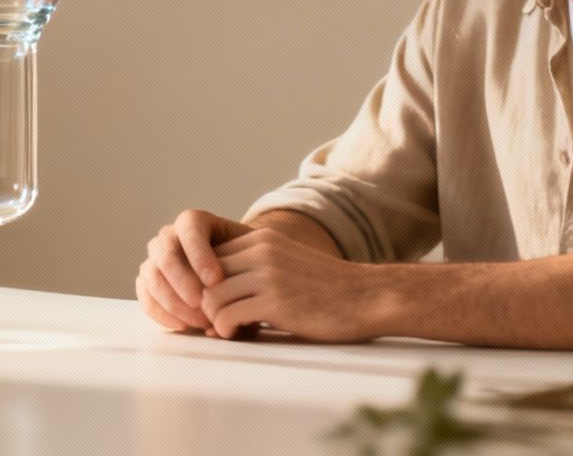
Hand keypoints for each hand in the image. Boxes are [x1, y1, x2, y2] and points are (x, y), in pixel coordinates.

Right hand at [137, 209, 252, 332]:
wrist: (238, 272)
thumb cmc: (247, 265)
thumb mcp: (252, 262)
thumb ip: (244, 278)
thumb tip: (228, 312)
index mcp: (194, 221)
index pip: (189, 229)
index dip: (199, 254)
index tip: (216, 281)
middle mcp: (170, 236)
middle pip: (165, 253)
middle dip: (182, 281)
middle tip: (203, 305)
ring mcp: (155, 259)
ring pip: (152, 276)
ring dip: (173, 302)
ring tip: (200, 322)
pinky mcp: (148, 281)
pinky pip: (145, 296)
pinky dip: (161, 313)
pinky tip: (184, 326)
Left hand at [200, 226, 384, 341]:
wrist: (368, 297)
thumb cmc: (327, 288)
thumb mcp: (287, 262)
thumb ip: (255, 266)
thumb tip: (215, 289)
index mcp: (262, 239)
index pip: (210, 256)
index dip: (206, 282)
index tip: (216, 302)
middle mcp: (261, 251)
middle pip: (204, 275)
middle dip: (205, 301)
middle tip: (217, 319)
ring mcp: (268, 275)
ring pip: (211, 297)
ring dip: (213, 318)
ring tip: (228, 328)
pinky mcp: (275, 303)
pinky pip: (227, 316)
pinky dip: (225, 329)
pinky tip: (238, 333)